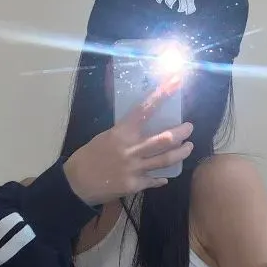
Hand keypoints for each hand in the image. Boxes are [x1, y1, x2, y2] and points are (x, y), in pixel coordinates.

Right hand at [63, 79, 192, 206]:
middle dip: (181, 132)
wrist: (76, 183)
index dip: (162, 94)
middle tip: (189, 128)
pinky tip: (165, 176)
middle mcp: (130, 149)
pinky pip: (154, 180)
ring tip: (189, 147)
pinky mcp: (134, 185)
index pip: (145, 109)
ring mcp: (134, 168)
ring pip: (165, 160)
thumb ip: (125, 133)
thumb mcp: (105, 137)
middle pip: (164, 139)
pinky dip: (161, 178)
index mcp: (121, 132)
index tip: (176, 81)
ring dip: (181, 153)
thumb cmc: (89, 156)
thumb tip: (142, 126)